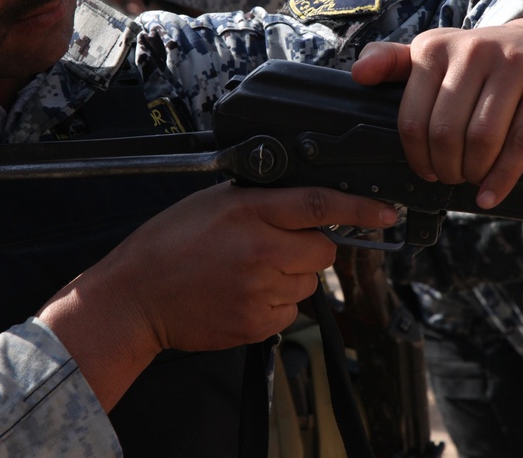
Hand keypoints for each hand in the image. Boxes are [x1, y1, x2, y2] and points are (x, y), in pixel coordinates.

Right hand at [38, 182, 396, 408]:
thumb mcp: (213, 203)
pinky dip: (276, 305)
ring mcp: (261, 290)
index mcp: (249, 212)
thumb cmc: (168, 244)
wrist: (135, 298)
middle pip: (323, 249)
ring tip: (248, 272)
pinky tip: (244, 294)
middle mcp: (261, 250)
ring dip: (291, 277)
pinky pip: (292, 312)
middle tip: (273, 247)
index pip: (319, 204)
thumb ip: (262, 199)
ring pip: (309, 283)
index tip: (387, 212)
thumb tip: (306, 200)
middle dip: (308, 247)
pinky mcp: (258, 323)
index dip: (360, 207)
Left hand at [350, 18, 522, 208]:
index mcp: (436, 47)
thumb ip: (392, 63)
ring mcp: (515, 66)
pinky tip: (490, 194)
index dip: (415, 155)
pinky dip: (502, 178)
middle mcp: (474, 50)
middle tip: (450, 177)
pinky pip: (520, 144)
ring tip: (470, 179)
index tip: (424, 170)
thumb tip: (358, 75)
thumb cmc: (480, 61)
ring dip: (472, 173)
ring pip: (482, 139)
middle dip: (445, 168)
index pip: (412, 118)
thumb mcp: (435, 53)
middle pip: (446, 132)